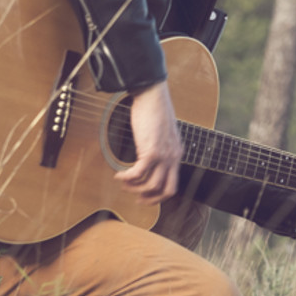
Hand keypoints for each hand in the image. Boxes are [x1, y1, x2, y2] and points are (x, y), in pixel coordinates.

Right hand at [114, 80, 182, 203]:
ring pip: (152, 185)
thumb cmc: (154, 110)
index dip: (159, 195)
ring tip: (123, 183)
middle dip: (151, 199)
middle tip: (136, 198)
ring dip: (135, 189)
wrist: (153, 95)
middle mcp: (173, 157)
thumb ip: (159, 146)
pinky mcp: (151, 151)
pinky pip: (138, 174)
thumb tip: (147, 155)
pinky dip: (126, 178)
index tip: (145, 195)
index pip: (173, 183)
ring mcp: (164, 155)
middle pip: (168, 191)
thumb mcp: (161, 133)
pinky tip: (119, 175)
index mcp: (177, 154)